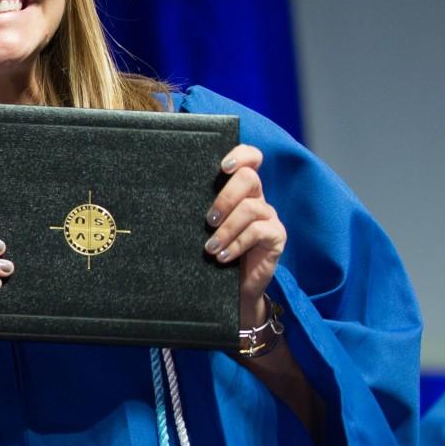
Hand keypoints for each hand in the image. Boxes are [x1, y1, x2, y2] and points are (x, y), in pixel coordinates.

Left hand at [204, 145, 285, 327]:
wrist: (233, 290)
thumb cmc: (215, 252)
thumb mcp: (206, 227)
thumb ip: (199, 208)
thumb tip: (167, 194)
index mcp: (241, 189)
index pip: (251, 158)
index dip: (240, 155)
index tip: (222, 167)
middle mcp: (258, 198)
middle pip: (249, 178)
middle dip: (225, 198)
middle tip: (208, 220)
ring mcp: (269, 216)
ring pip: (251, 208)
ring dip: (227, 228)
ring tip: (210, 248)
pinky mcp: (277, 237)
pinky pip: (259, 232)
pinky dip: (237, 244)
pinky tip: (223, 257)